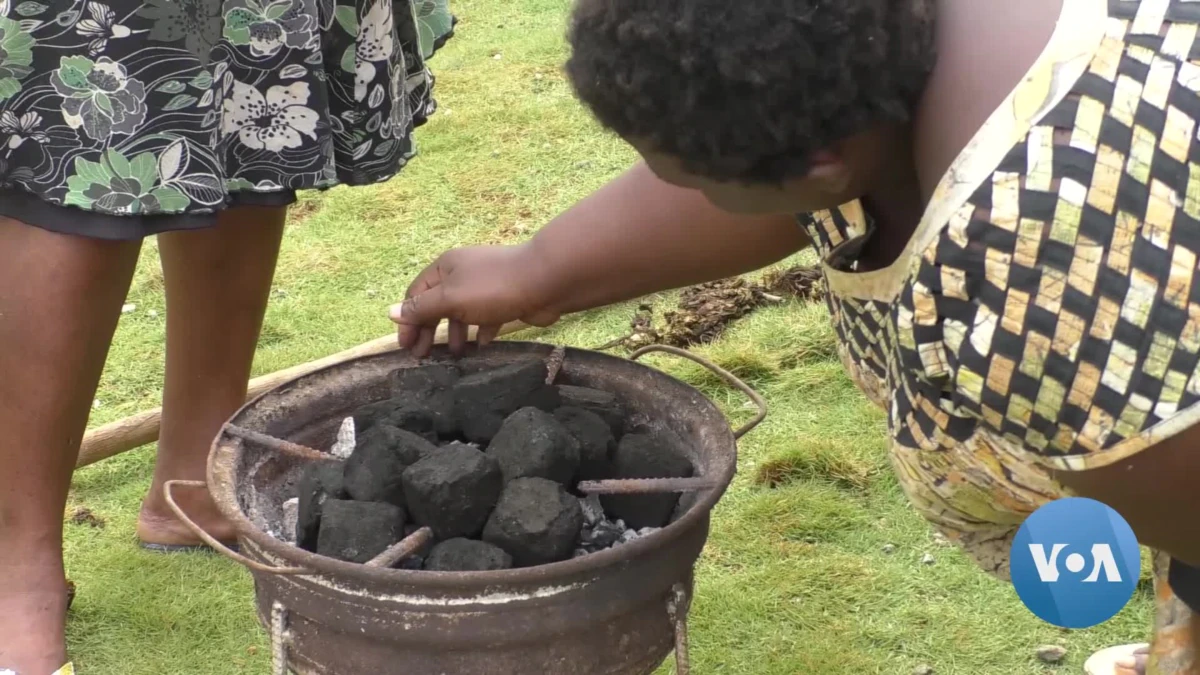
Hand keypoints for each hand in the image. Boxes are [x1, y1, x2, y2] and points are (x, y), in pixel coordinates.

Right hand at [389, 244, 562, 355]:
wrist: (545, 281)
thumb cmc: (491, 288)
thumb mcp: (450, 298)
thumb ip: (421, 308)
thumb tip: (390, 312)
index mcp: (445, 268)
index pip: (416, 294)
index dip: (408, 320)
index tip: (406, 347)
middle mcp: (463, 274)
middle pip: (437, 305)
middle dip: (428, 329)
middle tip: (423, 356)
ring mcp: (485, 287)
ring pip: (462, 312)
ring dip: (454, 333)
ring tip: (454, 354)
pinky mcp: (506, 299)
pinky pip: (486, 317)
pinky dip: (481, 330)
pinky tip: (481, 345)